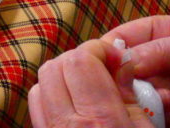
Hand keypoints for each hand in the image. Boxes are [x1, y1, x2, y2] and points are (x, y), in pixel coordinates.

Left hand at [28, 40, 154, 127]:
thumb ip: (132, 96)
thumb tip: (121, 63)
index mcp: (100, 121)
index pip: (81, 60)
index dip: (99, 50)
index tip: (117, 59)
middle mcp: (68, 127)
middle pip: (54, 68)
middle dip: (79, 61)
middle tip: (104, 71)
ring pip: (40, 87)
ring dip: (63, 80)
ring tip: (91, 90)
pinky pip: (38, 112)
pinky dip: (52, 101)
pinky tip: (78, 109)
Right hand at [103, 16, 169, 127]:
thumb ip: (166, 50)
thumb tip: (124, 61)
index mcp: (154, 36)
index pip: (114, 42)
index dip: (106, 56)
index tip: (112, 71)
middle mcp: (150, 66)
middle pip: (113, 76)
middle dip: (120, 86)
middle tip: (138, 95)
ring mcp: (157, 97)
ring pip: (124, 103)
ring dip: (136, 108)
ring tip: (167, 107)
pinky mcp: (167, 124)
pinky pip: (143, 124)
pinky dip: (147, 126)